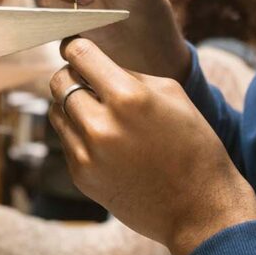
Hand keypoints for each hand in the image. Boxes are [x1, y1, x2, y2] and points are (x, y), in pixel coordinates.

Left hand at [48, 38, 255, 254]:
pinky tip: (105, 139)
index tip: (79, 48)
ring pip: (56, 110)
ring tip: (98, 110)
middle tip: (87, 78)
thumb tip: (95, 64)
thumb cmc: (194, 145)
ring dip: (71, 103)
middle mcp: (101, 125)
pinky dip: (78, 132)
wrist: (199, 207)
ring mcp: (87, 154)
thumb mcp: (172, 94)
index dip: (77, 47)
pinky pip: (65, 140)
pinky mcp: (81, 176)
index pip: (79, 54)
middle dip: (72, 74)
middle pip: (59, 81)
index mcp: (128, 97)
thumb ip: (129, 75)